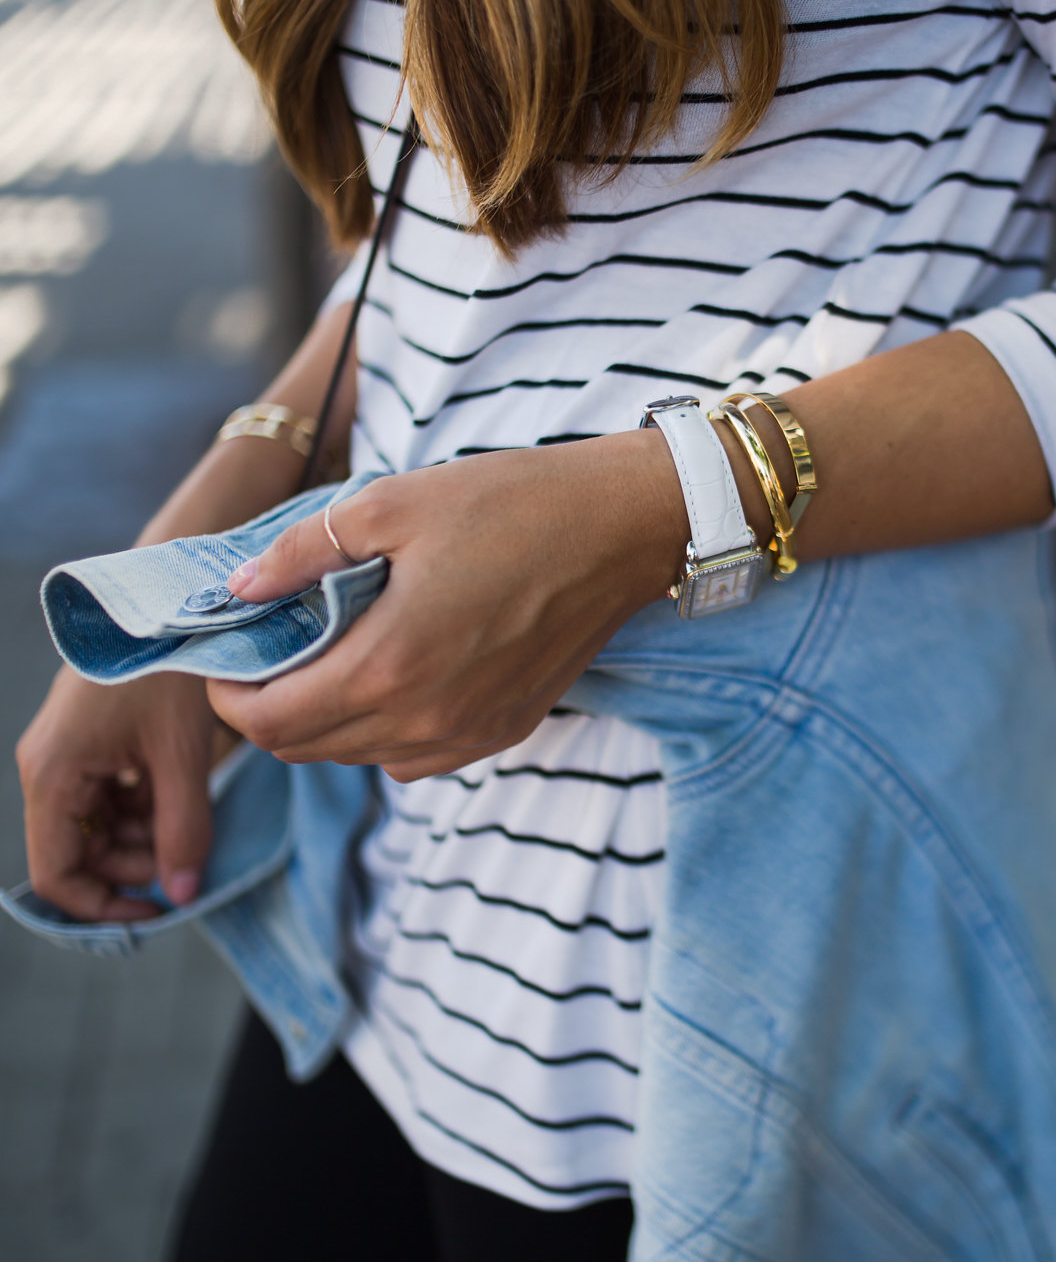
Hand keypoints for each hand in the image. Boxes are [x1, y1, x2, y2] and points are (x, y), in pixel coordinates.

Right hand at [17, 667, 223, 921]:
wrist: (168, 596)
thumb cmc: (167, 667)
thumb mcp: (181, 755)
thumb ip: (182, 829)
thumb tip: (182, 893)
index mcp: (53, 775)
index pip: (57, 875)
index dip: (105, 905)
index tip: (160, 908)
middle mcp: (49, 768)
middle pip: (79, 853)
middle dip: (134, 865)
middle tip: (188, 853)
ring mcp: (69, 754)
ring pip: (97, 828)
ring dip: (143, 837)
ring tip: (189, 815)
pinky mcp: (92, 741)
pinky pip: (110, 797)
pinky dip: (145, 807)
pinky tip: (180, 792)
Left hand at [205, 432, 687, 781]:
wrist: (623, 528)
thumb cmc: (512, 504)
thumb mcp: (391, 504)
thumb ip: (302, 553)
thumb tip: (238, 588)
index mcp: (387, 667)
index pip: (270, 723)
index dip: (229, 696)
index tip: (225, 658)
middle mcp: (423, 720)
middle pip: (305, 750)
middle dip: (268, 709)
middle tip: (266, 655)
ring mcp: (467, 735)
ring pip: (359, 758)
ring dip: (324, 722)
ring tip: (326, 659)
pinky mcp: (503, 731)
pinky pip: (414, 758)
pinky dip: (381, 731)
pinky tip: (391, 675)